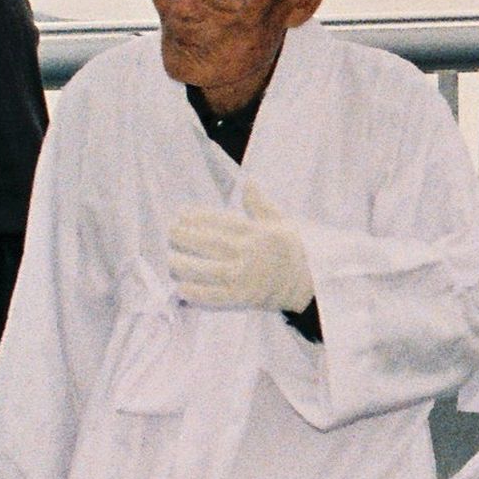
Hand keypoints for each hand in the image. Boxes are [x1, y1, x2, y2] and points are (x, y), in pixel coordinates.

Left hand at [167, 179, 316, 312]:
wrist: (309, 283)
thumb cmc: (291, 250)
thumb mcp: (280, 222)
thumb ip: (260, 204)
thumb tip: (248, 181)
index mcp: (255, 233)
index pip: (221, 222)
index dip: (198, 217)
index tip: (181, 214)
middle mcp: (247, 253)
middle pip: (209, 244)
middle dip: (185, 237)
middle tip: (170, 233)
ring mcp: (243, 277)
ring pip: (207, 270)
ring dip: (185, 264)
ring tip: (170, 258)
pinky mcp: (242, 297)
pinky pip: (215, 296)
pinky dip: (197, 293)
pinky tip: (180, 287)